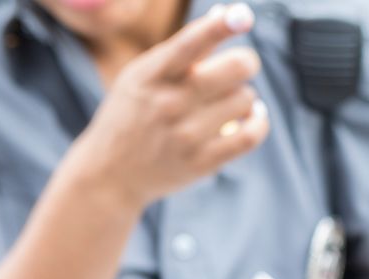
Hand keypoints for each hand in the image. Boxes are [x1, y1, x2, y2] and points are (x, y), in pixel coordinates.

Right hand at [64, 3, 268, 210]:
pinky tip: (254, 118)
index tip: (242, 16)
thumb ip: (181, 48)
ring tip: (232, 101)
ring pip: (245, 100)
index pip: (189, 43)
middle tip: (241, 66)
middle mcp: (169, 103)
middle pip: (235, 69)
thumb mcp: (142, 76)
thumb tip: (225, 13)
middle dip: (246, 62)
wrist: (109, 173)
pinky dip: (258, 123)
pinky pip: (249, 136)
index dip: (220, 26)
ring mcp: (186, 135)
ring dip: (245, 98)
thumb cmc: (131, 115)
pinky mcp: (201, 162)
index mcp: (151, 75)